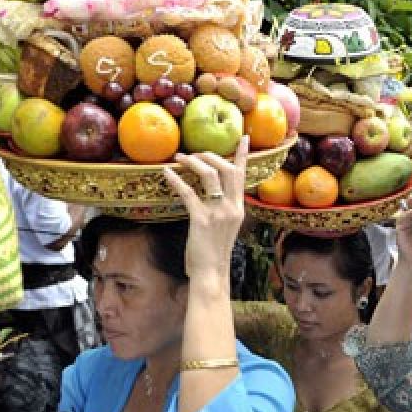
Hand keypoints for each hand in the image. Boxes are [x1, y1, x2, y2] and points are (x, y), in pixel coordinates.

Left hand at [165, 137, 248, 285]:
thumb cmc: (214, 252)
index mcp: (238, 208)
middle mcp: (232, 207)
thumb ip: (222, 209)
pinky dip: (176, 180)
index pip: (243, 175)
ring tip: (180, 158)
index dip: (243, 155)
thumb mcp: (224, 227)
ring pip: (209, 175)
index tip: (244, 138)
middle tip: (195, 153)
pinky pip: (188, 192)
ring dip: (193, 162)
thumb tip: (209, 194)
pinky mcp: (201, 219)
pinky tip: (166, 173)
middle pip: (227, 169)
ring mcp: (218, 213)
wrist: (211, 273)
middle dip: (210, 155)